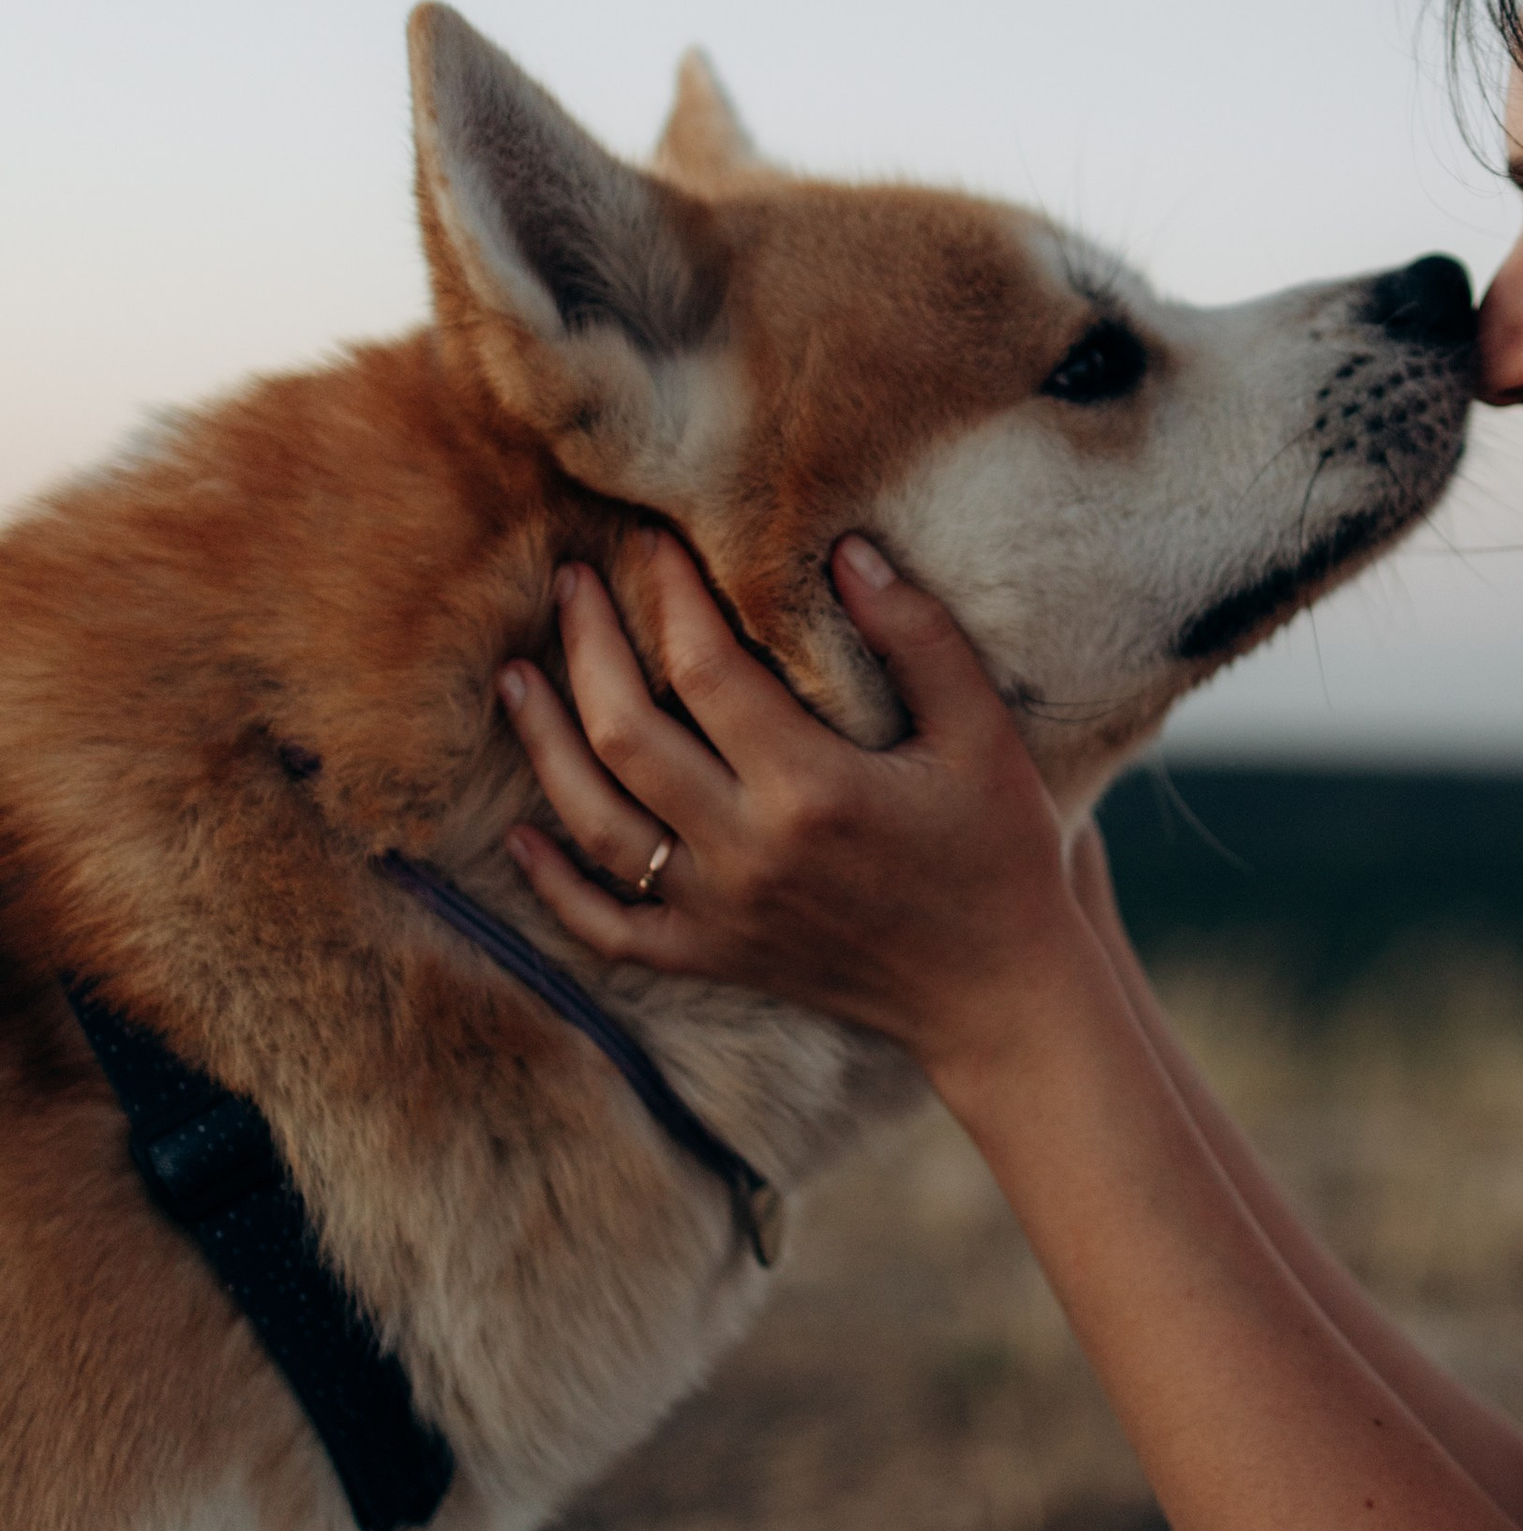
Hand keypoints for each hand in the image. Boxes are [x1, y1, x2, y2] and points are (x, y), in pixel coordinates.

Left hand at [495, 534, 1092, 1077]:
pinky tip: (520, 834)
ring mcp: (720, 913)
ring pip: (594, 823)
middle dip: (586, 646)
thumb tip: (844, 551)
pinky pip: (607, 928)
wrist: (997, 992)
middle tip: (570, 582)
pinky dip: (553, 885)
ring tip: (517, 676)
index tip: (652, 538)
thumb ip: (918, 636)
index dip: (669, 591)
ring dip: (543, 744)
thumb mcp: (982, 734)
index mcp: (813, 787)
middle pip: (624, 734)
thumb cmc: (999, 853)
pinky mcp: (713, 958)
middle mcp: (749, 851)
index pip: (706, 667)